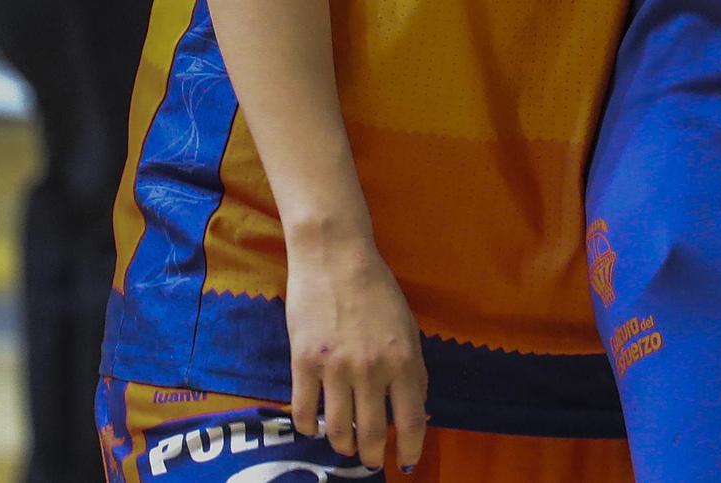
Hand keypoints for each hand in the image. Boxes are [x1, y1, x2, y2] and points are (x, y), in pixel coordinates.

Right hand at [285, 234, 427, 470]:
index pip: (412, 419)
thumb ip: (411, 369)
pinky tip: (314, 428)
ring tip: (346, 447)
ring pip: (338, 429)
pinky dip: (309, 428)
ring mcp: (335, 369)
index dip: (411, 447)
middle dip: (372, 456)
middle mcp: (372, 370)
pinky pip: (304, 412)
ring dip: (342, 446)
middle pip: (372, 433)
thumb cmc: (378, 290)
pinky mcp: (303, 364)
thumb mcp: (408, 328)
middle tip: (371, 461)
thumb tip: (416, 410)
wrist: (336, 258)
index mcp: (404, 359)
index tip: (407, 462)